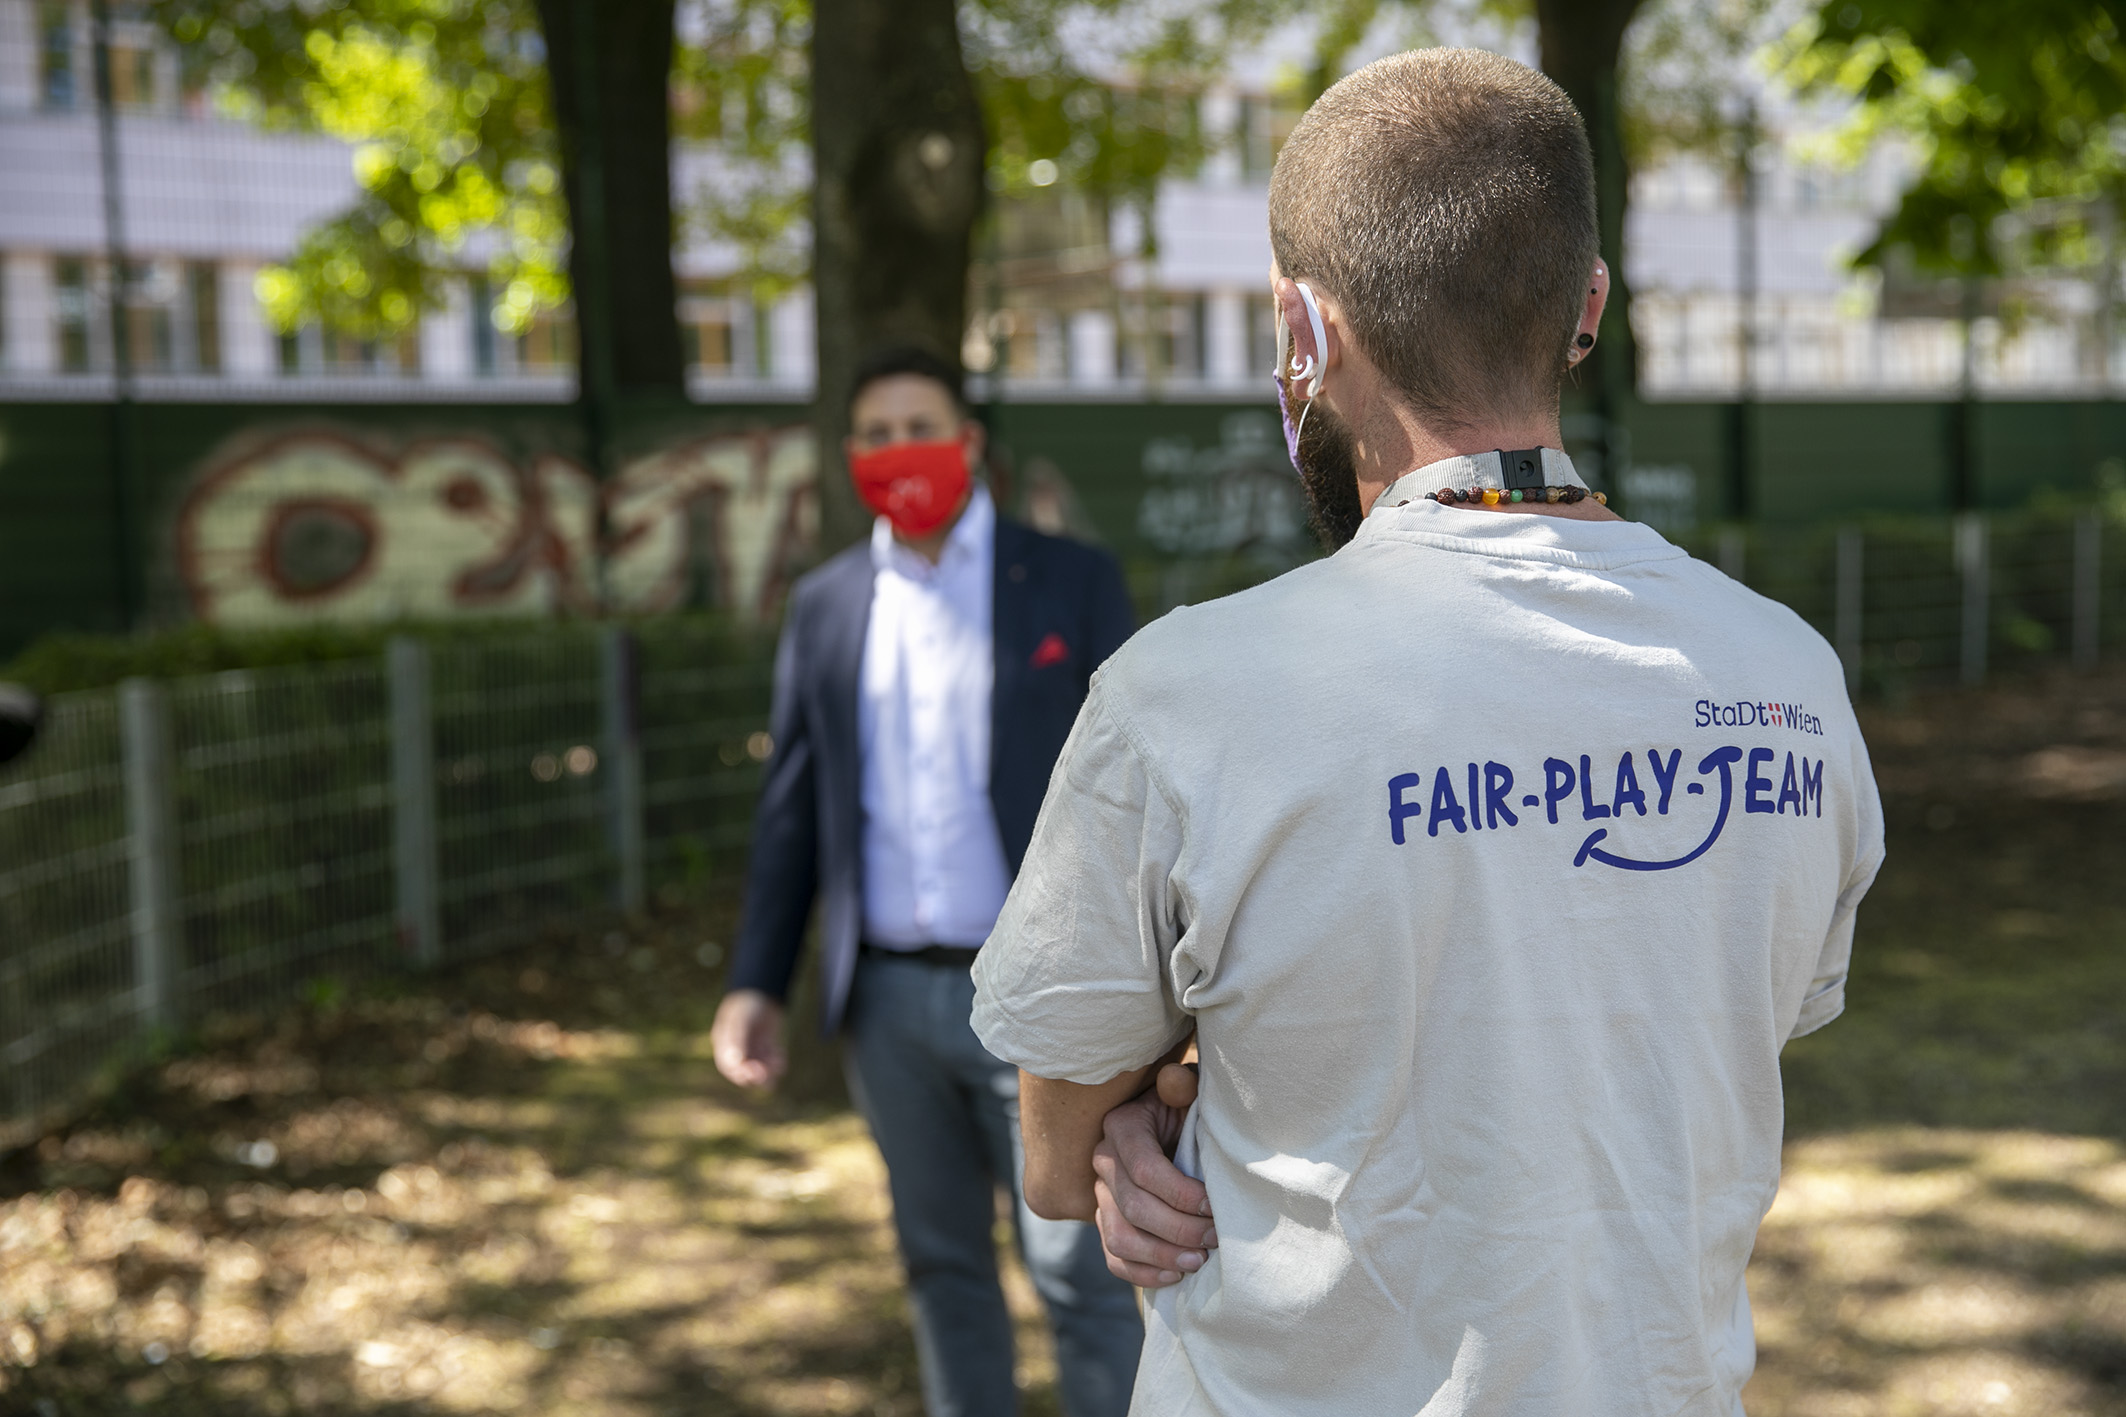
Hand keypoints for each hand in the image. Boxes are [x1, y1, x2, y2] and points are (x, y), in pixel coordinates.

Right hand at [711, 989, 786, 1089]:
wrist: (764, 989)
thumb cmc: (747, 1004)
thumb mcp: (741, 1021)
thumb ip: (736, 1040)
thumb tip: (734, 1061)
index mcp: (724, 1042)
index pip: (728, 1066)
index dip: (740, 1074)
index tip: (754, 1075)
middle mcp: (737, 1047)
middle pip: (744, 1070)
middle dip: (755, 1074)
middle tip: (767, 1074)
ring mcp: (752, 1046)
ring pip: (759, 1067)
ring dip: (768, 1071)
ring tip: (778, 1066)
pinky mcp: (766, 1044)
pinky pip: (770, 1059)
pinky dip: (776, 1063)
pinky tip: (781, 1060)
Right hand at [1092, 1062, 1214, 1288]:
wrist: (1179, 1126)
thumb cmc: (1190, 1109)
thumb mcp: (1190, 1091)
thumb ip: (1182, 1085)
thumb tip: (1176, 1082)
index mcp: (1123, 1125)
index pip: (1145, 1169)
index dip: (1180, 1194)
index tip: (1214, 1206)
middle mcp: (1104, 1160)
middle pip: (1133, 1207)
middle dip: (1179, 1229)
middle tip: (1215, 1238)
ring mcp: (1102, 1194)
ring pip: (1118, 1237)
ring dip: (1161, 1255)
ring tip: (1198, 1261)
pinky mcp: (1107, 1221)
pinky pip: (1114, 1257)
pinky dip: (1143, 1273)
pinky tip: (1175, 1275)